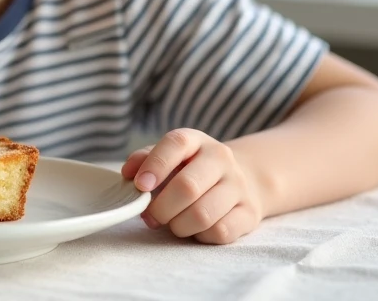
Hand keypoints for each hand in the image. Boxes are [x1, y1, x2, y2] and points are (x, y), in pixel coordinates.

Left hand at [121, 128, 263, 244]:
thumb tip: (127, 174)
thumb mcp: (167, 157)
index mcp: (195, 140)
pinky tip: (195, 230)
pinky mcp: (249, 212)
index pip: (175, 144)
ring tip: (172, 224)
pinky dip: (201, 236)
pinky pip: (220, 232)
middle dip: (162, 208)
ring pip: (203, 215)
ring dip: (179, 226)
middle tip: (151, 216)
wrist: (240, 179)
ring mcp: (238, 185)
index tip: (139, 186)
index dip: (155, 165)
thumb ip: (143, 161)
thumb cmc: (190, 170)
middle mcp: (220, 158)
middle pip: (187, 187)